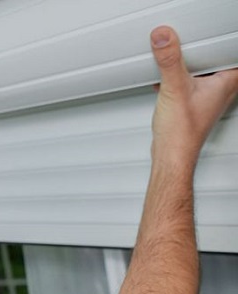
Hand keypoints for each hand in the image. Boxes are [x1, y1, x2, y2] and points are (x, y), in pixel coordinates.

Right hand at [150, 26, 237, 165]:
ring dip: (186, 68)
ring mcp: (207, 99)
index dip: (216, 46)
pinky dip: (177, 80)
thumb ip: (169, 59)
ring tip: (174, 63)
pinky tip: (164, 82)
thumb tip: (164, 37)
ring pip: (201, 74)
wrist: (171, 154)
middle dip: (199, 54)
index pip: (229, 54)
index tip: (200, 41)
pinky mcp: (193, 105)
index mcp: (227, 83)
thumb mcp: (174, 87)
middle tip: (185, 49)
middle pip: (215, 61)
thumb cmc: (182, 132)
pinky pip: (188, 84)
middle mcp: (221, 90)